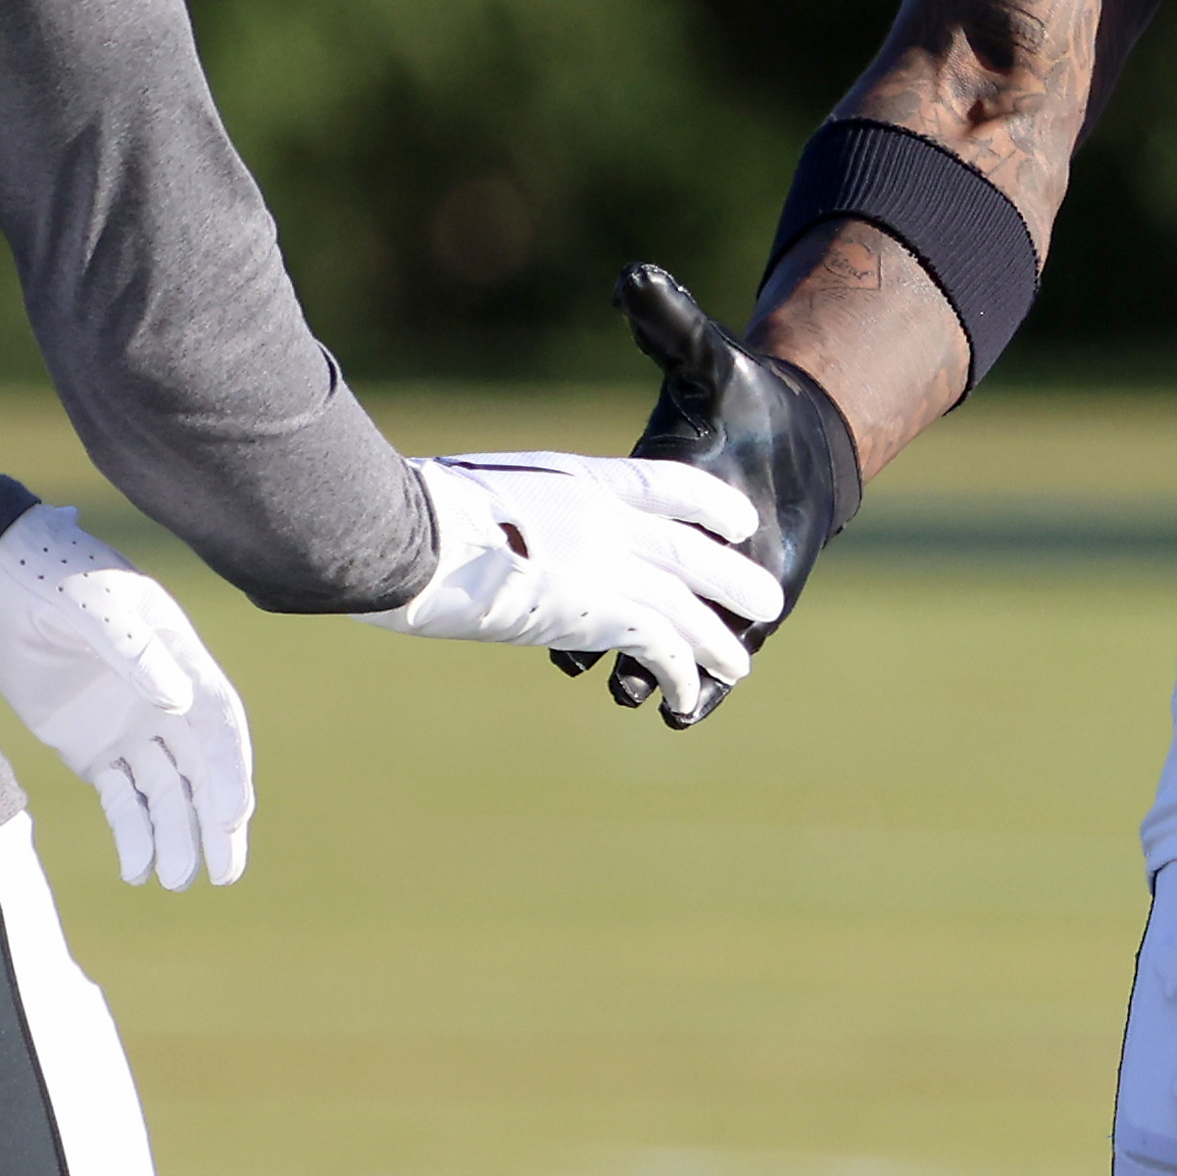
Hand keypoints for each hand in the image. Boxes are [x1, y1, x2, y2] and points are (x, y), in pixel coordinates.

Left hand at [0, 501, 255, 889]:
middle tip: (226, 874)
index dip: (228, 771)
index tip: (231, 818)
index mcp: (179, 658)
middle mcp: (165, 698)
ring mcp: (130, 727)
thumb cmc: (49, 575)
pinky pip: (122, 799)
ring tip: (177, 881)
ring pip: (165, 793)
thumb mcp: (90, 604)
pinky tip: (136, 870)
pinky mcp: (92, 750)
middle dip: (216, 822)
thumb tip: (177, 702)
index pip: (218, 723)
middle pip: (202, 769)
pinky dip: (132, 834)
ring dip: (175, 837)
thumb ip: (132, 648)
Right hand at [378, 452, 779, 721]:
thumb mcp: (475, 484)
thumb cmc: (415, 506)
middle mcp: (604, 519)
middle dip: (730, 578)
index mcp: (580, 478)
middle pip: (690, 550)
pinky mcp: (598, 613)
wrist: (410, 533)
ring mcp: (605, 566)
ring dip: (715, 638)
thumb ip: (506, 505)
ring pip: (685, 606)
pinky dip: (680, 672)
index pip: (665, 483)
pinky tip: (688, 696)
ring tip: (741, 665)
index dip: (707, 502)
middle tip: (767, 601)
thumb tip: (486, 522)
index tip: (738, 520)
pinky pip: (659, 646)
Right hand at [585, 259, 864, 725]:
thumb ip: (670, 325)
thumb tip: (635, 275)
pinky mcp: (713, 611)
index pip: (607, 520)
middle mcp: (646, 543)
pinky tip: (691, 713)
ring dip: (655, 667)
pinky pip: (697, 655)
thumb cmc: (745, 399)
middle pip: (633, 589)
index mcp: (630, 487)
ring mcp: (675, 583)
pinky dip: (697, 688)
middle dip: (616, 626)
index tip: (564, 578)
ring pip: (662, 633)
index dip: (584, 551)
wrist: (799, 438)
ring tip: (645, 695)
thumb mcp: (706, 360)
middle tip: (588, 658)